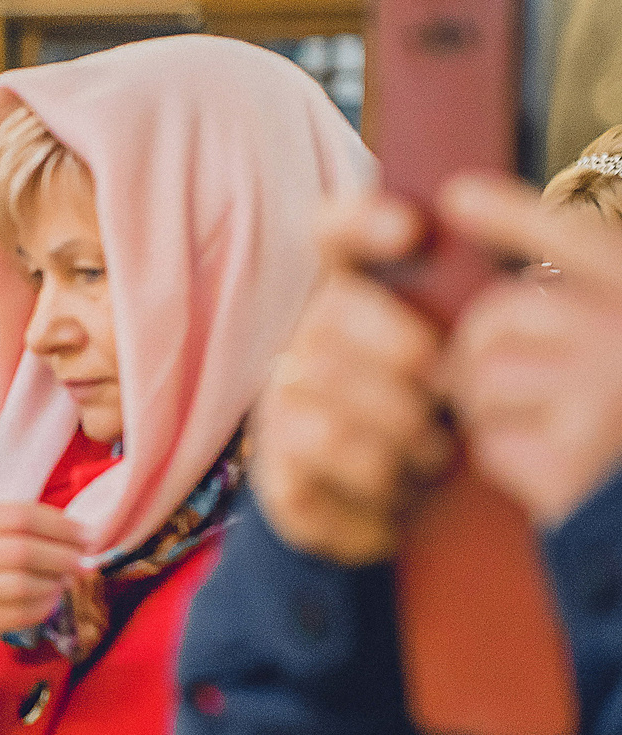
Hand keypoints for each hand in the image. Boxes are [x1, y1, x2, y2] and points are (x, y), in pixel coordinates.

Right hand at [0, 503, 87, 688]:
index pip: (21, 516)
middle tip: (82, 563)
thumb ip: (18, 525)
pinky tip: (50, 602)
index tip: (86, 536)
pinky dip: (41, 609)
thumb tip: (78, 533)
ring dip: (52, 585)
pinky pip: (14, 615)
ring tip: (64, 582)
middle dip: (61, 558)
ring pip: (19, 586)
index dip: (60, 526)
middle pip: (21, 551)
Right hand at [251, 193, 454, 565]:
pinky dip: (370, 483)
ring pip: (325, 405)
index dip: (361, 221)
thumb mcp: (457, 357)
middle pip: (328, 320)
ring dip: (395, 435)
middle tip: (447, 393)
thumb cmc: (439, 423)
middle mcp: (296, 348)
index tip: (411, 229)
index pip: (332, 234)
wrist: (403, 514)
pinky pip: (314, 471)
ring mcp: (278, 414)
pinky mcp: (278, 479)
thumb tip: (436, 228)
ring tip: (433, 454)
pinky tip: (396, 490)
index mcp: (344, 303)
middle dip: (400, 355)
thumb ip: (454, 299)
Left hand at [439, 175, 621, 526]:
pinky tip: (554, 471)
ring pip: (480, 383)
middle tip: (507, 388)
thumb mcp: (618, 343)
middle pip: (492, 320)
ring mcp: (599, 399)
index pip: (570, 238)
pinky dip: (507, 461)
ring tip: (548, 430)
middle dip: (477, 356)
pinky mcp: (570, 463)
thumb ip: (581, 309)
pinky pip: (490, 444)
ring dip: (491, 412)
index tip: (456, 194)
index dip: (510, 213)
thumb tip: (498, 281)